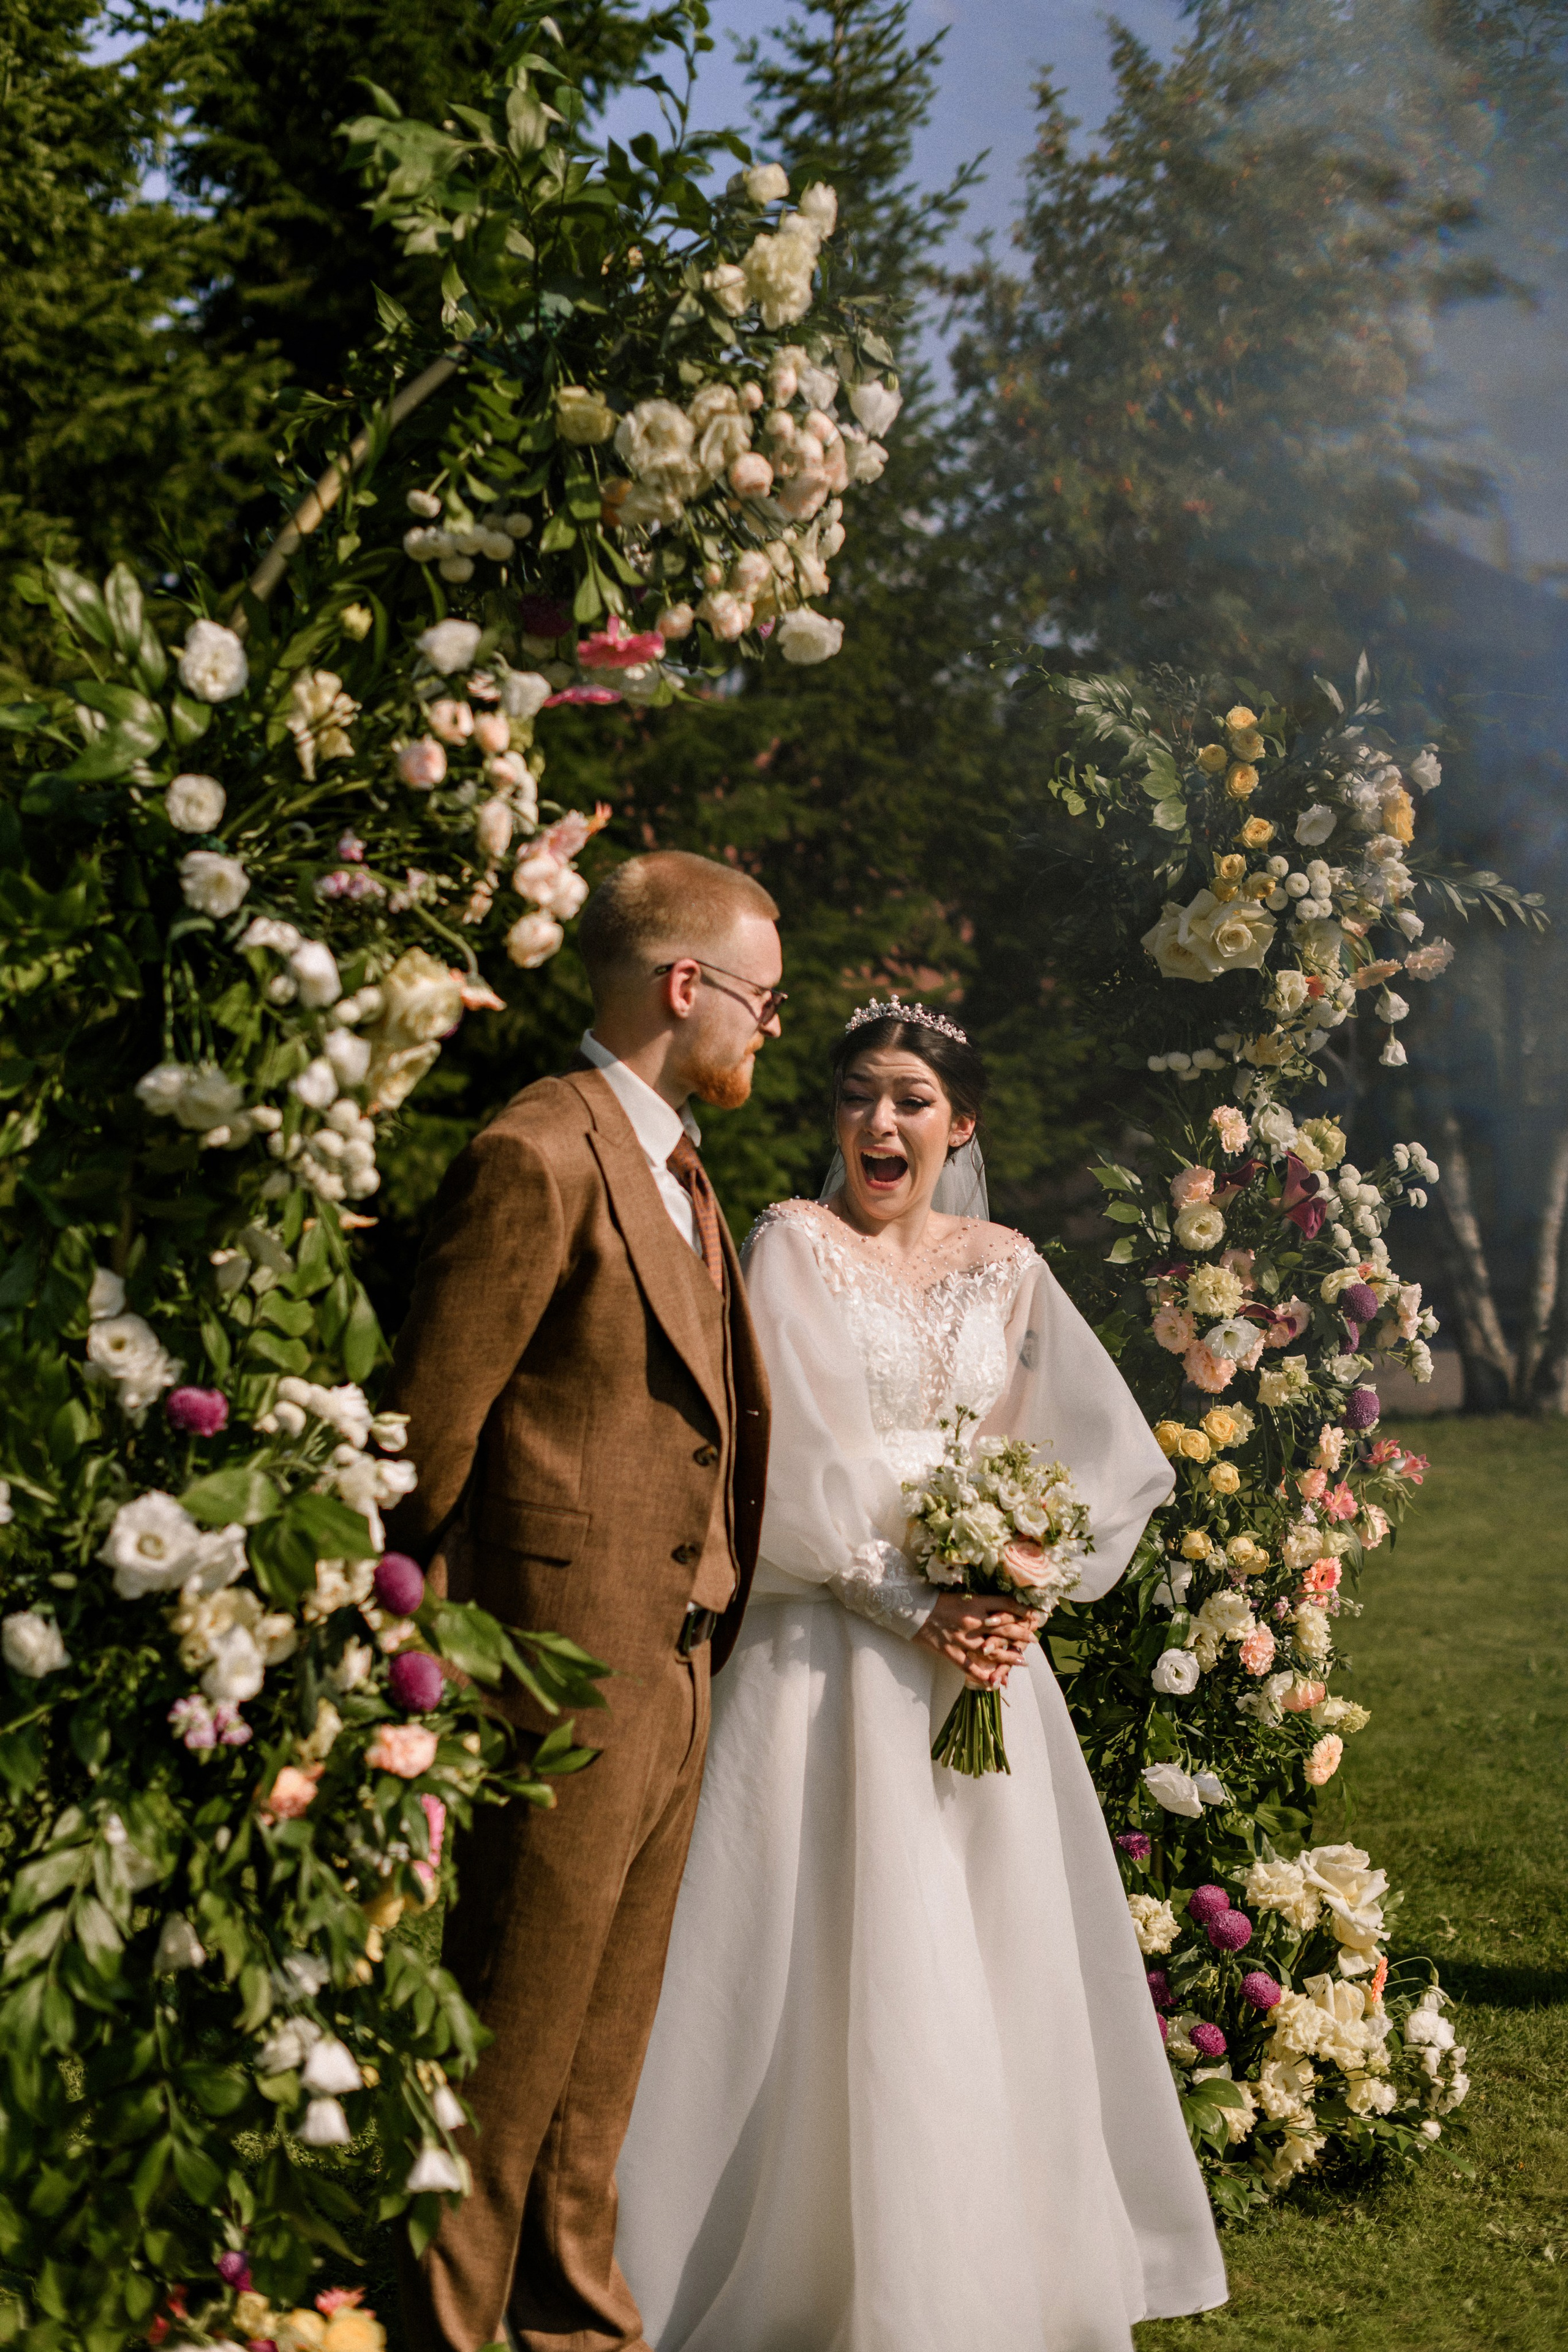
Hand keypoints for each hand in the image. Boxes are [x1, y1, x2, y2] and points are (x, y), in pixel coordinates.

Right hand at [914, 1592, 1043, 1689]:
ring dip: (1009, 1657)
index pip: (1006, 1605)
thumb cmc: (936, 1600)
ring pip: (991, 1650)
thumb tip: (1002, 1609)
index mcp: (975, 1602)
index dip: (1023, 1610)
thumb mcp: (962, 1596)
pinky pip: (970, 1667)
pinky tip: (994, 1683)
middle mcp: (972, 1620)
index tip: (1034, 1615)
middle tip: (1034, 1639)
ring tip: (1023, 1661)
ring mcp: (961, 1638)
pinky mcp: (950, 1652)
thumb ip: (980, 1603)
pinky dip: (983, 1676)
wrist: (910, 1609)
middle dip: (1022, 1634)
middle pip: (1004, 1628)